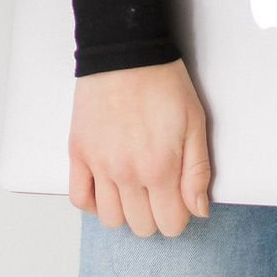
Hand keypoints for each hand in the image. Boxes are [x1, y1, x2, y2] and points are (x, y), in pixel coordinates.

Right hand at [68, 60, 210, 238]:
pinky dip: (92, 202)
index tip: (178, 197)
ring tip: (133, 190)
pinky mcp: (78, 152)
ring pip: (111, 219)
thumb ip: (198, 172)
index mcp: (159, 168)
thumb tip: (198, 211)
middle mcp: (127, 173)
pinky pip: (79, 198)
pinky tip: (106, 189)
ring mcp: (99, 164)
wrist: (125, 50)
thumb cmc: (162, 82)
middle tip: (158, 190)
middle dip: (155, 214)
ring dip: (125, 212)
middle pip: (142, 226)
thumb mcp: (195, 123)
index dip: (179, 214)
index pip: (171, 224)